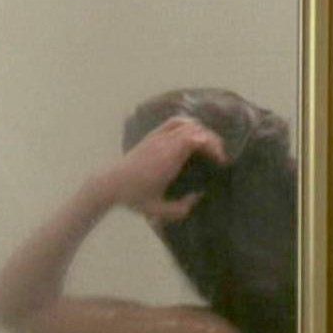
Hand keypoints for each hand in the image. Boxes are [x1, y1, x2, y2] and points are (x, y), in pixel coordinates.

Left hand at [98, 116, 228, 222]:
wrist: (110, 183)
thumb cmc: (134, 197)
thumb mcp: (158, 210)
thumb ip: (181, 209)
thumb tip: (197, 197)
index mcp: (169, 159)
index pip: (196, 140)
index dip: (213, 146)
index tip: (221, 161)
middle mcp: (165, 143)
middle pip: (196, 130)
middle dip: (212, 140)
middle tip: (220, 156)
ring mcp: (158, 137)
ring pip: (187, 124)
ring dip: (202, 132)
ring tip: (209, 146)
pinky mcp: (152, 135)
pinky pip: (174, 122)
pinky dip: (188, 124)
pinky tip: (193, 133)